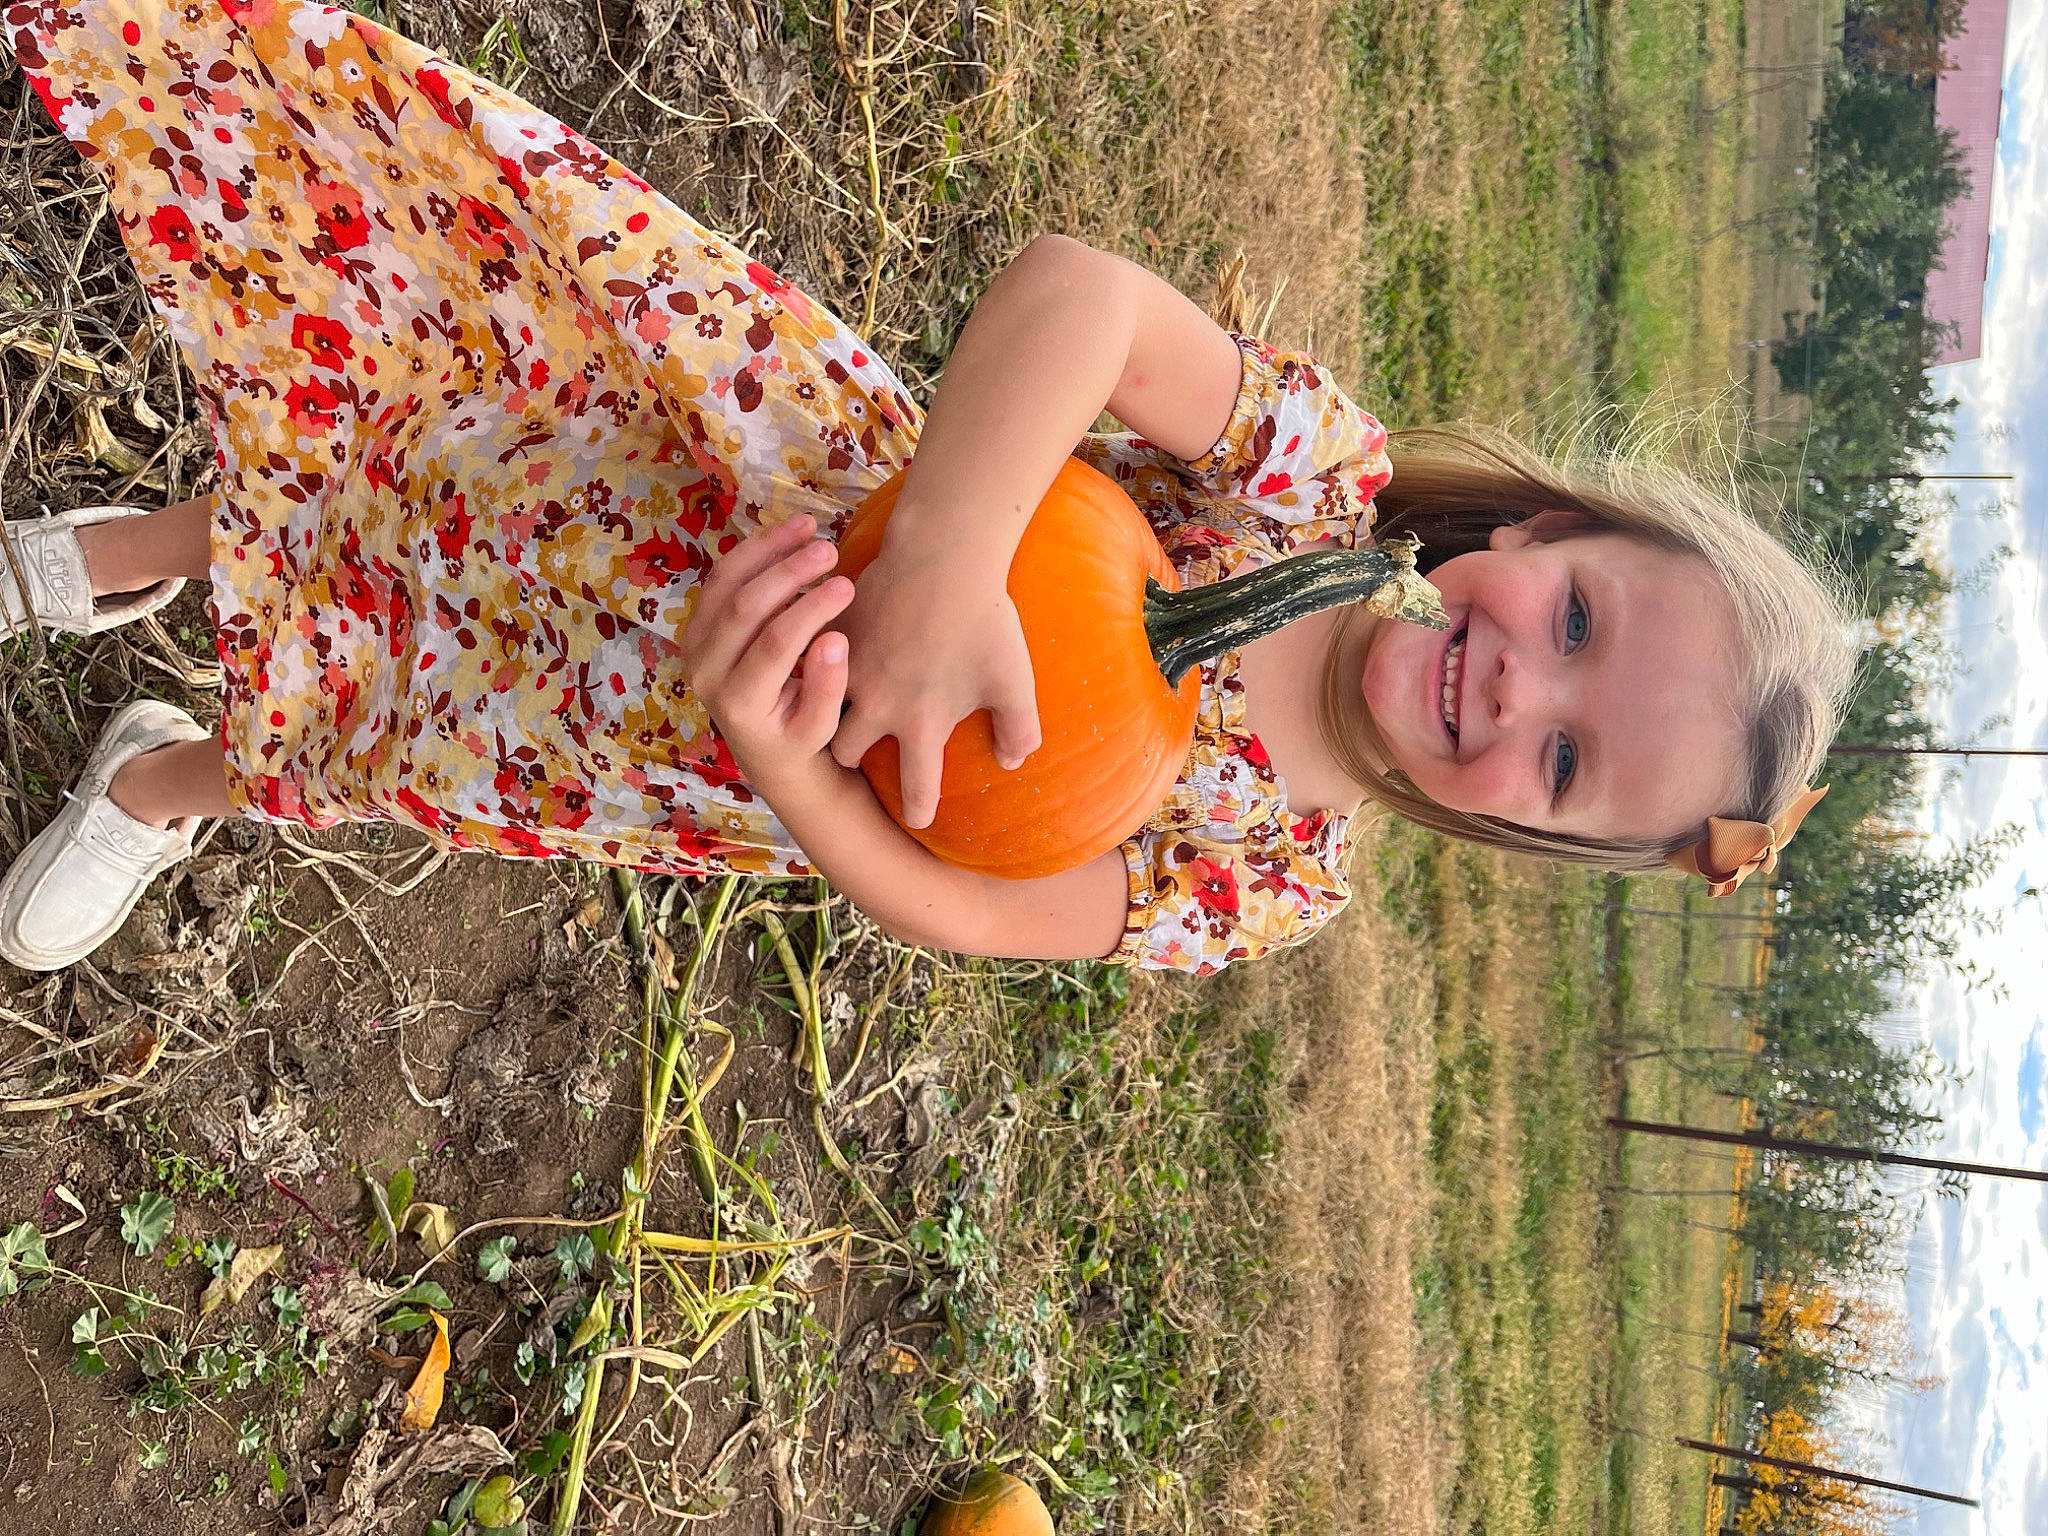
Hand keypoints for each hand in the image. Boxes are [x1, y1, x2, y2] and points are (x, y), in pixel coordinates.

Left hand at [680, 514, 854, 785]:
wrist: (761, 748)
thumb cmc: (798, 739)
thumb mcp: (820, 729)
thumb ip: (827, 689)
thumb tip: (835, 640)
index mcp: (738, 702)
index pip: (775, 644)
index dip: (812, 609)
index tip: (848, 585)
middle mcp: (705, 671)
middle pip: (744, 607)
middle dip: (789, 571)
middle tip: (830, 549)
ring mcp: (695, 645)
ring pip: (725, 583)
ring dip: (767, 549)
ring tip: (808, 525)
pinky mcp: (697, 626)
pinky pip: (720, 579)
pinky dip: (753, 552)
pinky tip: (787, 535)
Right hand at [827, 534, 1040, 828]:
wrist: (944, 556)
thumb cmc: (985, 622)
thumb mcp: (1014, 681)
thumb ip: (1017, 730)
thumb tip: (1012, 763)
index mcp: (921, 724)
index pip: (917, 787)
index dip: (920, 810)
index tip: (919, 820)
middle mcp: (876, 705)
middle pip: (845, 754)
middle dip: (851, 759)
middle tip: (856, 752)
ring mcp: (849, 668)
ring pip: (819, 705)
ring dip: (826, 710)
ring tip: (828, 707)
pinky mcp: (835, 632)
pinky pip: (815, 655)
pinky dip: (818, 660)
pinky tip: (820, 656)